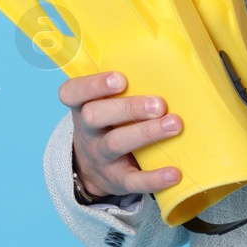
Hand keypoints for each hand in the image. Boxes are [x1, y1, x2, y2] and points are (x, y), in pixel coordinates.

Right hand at [59, 70, 183, 198]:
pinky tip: (174, 172)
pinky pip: (132, 181)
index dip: (93, 85)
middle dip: (128, 108)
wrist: (93, 169)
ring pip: (115, 143)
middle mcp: (88, 132)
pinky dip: (154, 178)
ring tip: (174, 125)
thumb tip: (168, 65)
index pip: (72, 93)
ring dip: (146, 133)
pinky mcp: (116, 180)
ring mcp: (100, 157)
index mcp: (82, 107)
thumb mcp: (104, 105)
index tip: (120, 79)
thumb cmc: (109, 124)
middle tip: (159, 104)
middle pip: (95, 116)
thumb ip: (124, 88)